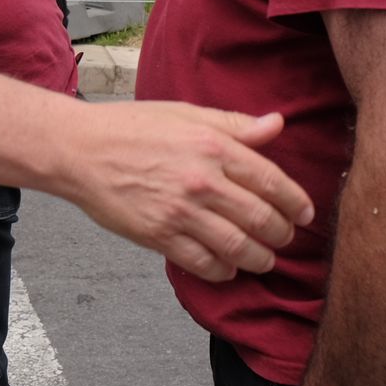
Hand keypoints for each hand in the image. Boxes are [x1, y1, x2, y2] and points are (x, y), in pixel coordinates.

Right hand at [64, 103, 311, 283]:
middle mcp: (202, 180)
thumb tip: (277, 124)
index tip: (306, 214)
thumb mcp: (186, 113)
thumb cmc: (132, 126)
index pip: (272, 182)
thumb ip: (235, 124)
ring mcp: (180, 211)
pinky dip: (223, 271)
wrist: (80, 149)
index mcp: (212, 145)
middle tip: (285, 238)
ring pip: (238, 247)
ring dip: (259, 259)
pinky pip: (204, 264)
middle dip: (282, 235)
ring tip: (263, 259)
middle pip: (261, 219)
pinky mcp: (159, 236)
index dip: (297, 203)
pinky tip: (227, 267)